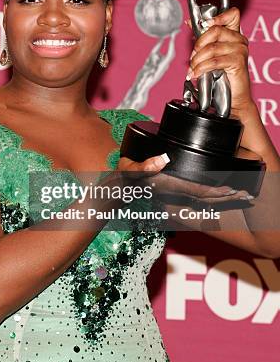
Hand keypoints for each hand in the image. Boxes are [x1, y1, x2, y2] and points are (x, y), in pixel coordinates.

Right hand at [116, 155, 252, 206]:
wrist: (116, 192)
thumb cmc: (122, 180)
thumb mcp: (128, 170)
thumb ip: (143, 167)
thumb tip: (161, 161)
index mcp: (166, 186)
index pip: (197, 191)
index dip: (216, 191)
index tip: (232, 189)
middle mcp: (173, 194)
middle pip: (206, 198)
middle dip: (225, 198)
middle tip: (246, 195)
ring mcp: (175, 197)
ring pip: (203, 200)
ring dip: (221, 199)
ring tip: (240, 195)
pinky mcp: (174, 196)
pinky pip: (197, 199)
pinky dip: (211, 199)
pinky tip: (220, 195)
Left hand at [186, 7, 253, 118]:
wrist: (232, 97)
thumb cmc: (221, 76)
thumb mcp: (209, 54)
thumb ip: (203, 39)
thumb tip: (189, 23)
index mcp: (233, 34)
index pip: (232, 14)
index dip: (217, 16)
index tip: (204, 23)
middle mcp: (239, 40)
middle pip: (215, 30)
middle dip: (198, 44)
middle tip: (193, 56)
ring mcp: (240, 50)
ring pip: (211, 47)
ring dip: (197, 60)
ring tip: (193, 69)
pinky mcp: (238, 62)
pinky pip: (214, 61)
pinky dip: (201, 68)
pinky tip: (196, 74)